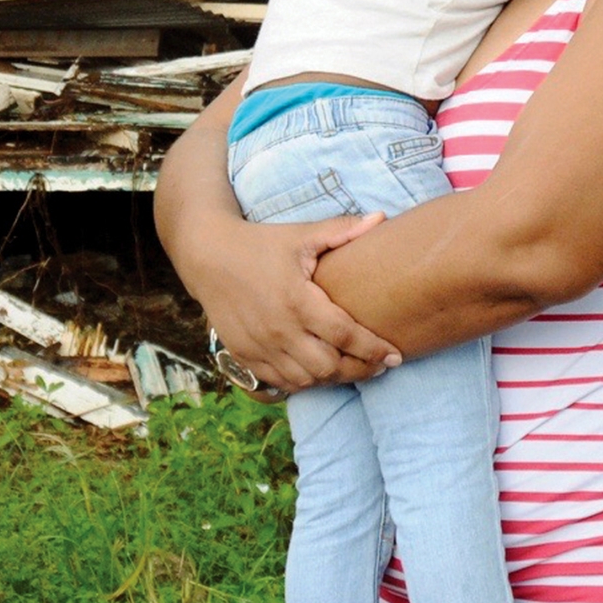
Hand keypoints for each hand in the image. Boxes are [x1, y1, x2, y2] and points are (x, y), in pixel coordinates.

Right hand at [192, 213, 399, 392]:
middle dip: (360, 370)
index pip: (345, 335)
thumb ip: (341, 230)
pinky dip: (304, 382)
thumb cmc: (260, 243)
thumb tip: (381, 219)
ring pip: (306, 380)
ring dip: (334, 378)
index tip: (396, 356)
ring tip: (354, 369)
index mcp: (297, 300)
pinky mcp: (244, 356)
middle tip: (380, 365)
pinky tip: (320, 372)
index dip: (374, 349)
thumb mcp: (301, 234)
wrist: (207, 255)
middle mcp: (278, 329)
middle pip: (329, 366)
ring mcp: (259, 346)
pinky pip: (280, 383)